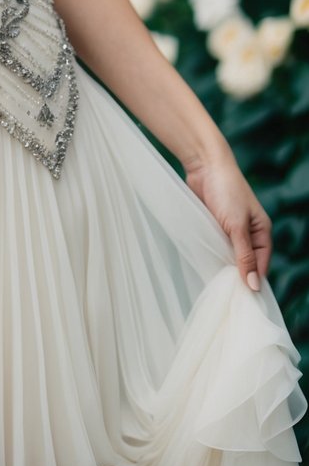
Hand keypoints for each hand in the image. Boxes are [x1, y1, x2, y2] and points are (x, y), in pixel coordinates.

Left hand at [185, 155, 271, 290]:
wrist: (204, 164)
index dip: (253, 281)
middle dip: (237, 276)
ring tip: (215, 285)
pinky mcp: (214, 224)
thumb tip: (254, 285)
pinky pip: (215, 245)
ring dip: (222, 265)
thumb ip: (244, 256)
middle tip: (227, 296)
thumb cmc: (225, 191)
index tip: (242, 300)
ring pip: (228, 254)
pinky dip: (212, 254)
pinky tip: (205, 265)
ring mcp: (230, 228)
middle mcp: (248, 232)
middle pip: (245, 262)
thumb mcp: (236, 226)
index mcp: (262, 232)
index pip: (261, 265)